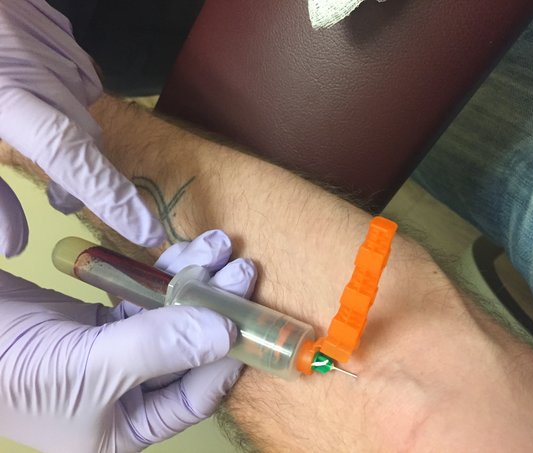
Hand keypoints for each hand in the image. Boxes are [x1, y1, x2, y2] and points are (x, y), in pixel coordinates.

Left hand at [0, 0, 163, 256]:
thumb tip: (13, 247)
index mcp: (4, 97)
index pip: (69, 154)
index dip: (110, 196)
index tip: (146, 230)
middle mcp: (37, 70)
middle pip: (85, 136)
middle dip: (80, 172)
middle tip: (58, 197)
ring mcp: (51, 42)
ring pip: (85, 107)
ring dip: (71, 130)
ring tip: (37, 130)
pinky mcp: (56, 26)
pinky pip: (80, 75)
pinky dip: (67, 95)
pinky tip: (37, 89)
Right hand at [0, 230, 255, 451]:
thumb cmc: (12, 372)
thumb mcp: (90, 368)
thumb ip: (160, 348)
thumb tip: (227, 333)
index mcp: (126, 428)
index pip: (194, 395)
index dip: (225, 357)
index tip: (248, 319)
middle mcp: (127, 394)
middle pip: (187, 348)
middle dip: (215, 308)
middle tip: (244, 270)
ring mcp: (114, 352)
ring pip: (168, 315)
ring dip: (194, 281)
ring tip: (221, 246)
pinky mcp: (98, 318)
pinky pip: (142, 296)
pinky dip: (163, 274)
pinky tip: (188, 251)